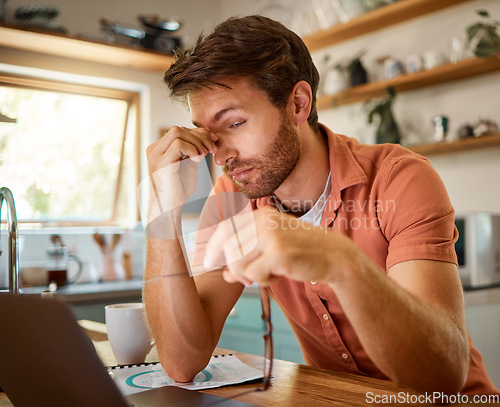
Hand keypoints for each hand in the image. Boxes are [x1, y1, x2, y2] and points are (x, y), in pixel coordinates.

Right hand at [141, 127, 216, 235]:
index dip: (198, 133)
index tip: (213, 141)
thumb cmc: (178, 189)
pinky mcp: (161, 162)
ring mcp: (156, 154)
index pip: (180, 131)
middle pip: (179, 129)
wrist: (169, 207)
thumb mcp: (190, 164)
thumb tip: (208, 137)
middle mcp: (155, 149)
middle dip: (200, 136)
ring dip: (197, 142)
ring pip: (178, 132)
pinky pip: (178, 144)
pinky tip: (197, 160)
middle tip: (212, 148)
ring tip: (205, 155)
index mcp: (160, 148)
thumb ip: (196, 150)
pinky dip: (192, 149)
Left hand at [203, 207, 358, 285]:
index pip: (225, 228)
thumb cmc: (303, 252)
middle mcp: (263, 220)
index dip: (213, 247)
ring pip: (238, 263)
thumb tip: (223, 274)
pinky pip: (253, 275)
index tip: (207, 263)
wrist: (335, 257)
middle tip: (249, 279)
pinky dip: (264, 281)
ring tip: (270, 273)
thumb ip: (247, 256)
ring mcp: (270, 235)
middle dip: (234, 268)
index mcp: (261, 214)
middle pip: (228, 248)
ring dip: (251, 276)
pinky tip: (281, 275)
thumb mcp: (272, 248)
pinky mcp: (277, 252)